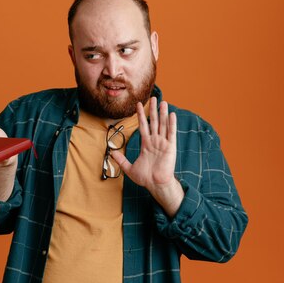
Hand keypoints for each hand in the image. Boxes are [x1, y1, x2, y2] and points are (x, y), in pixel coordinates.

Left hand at [110, 97, 183, 215]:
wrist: (156, 185)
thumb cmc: (145, 178)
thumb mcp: (129, 168)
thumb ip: (121, 160)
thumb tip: (111, 153)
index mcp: (146, 144)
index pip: (143, 126)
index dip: (141, 115)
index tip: (138, 104)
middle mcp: (155, 141)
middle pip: (154, 122)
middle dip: (153, 110)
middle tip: (153, 97)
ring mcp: (163, 144)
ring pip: (162, 125)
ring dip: (162, 113)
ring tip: (162, 102)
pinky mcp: (170, 147)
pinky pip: (171, 133)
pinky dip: (171, 124)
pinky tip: (172, 114)